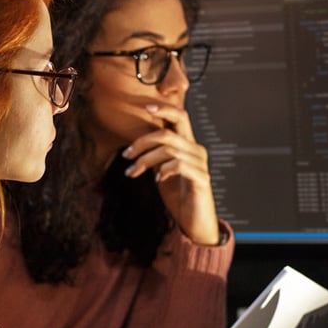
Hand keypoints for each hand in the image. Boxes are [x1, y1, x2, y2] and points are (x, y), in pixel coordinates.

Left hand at [121, 104, 219, 244]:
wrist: (194, 221)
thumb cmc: (179, 195)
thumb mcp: (162, 170)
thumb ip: (156, 155)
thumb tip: (137, 144)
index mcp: (188, 145)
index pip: (180, 117)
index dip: (164, 109)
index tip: (145, 107)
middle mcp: (196, 150)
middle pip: (168, 133)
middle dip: (142, 141)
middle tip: (126, 154)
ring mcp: (200, 164)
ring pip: (169, 149)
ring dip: (145, 160)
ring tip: (132, 172)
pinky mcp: (201, 178)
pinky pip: (179, 165)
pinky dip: (164, 169)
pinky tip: (158, 179)